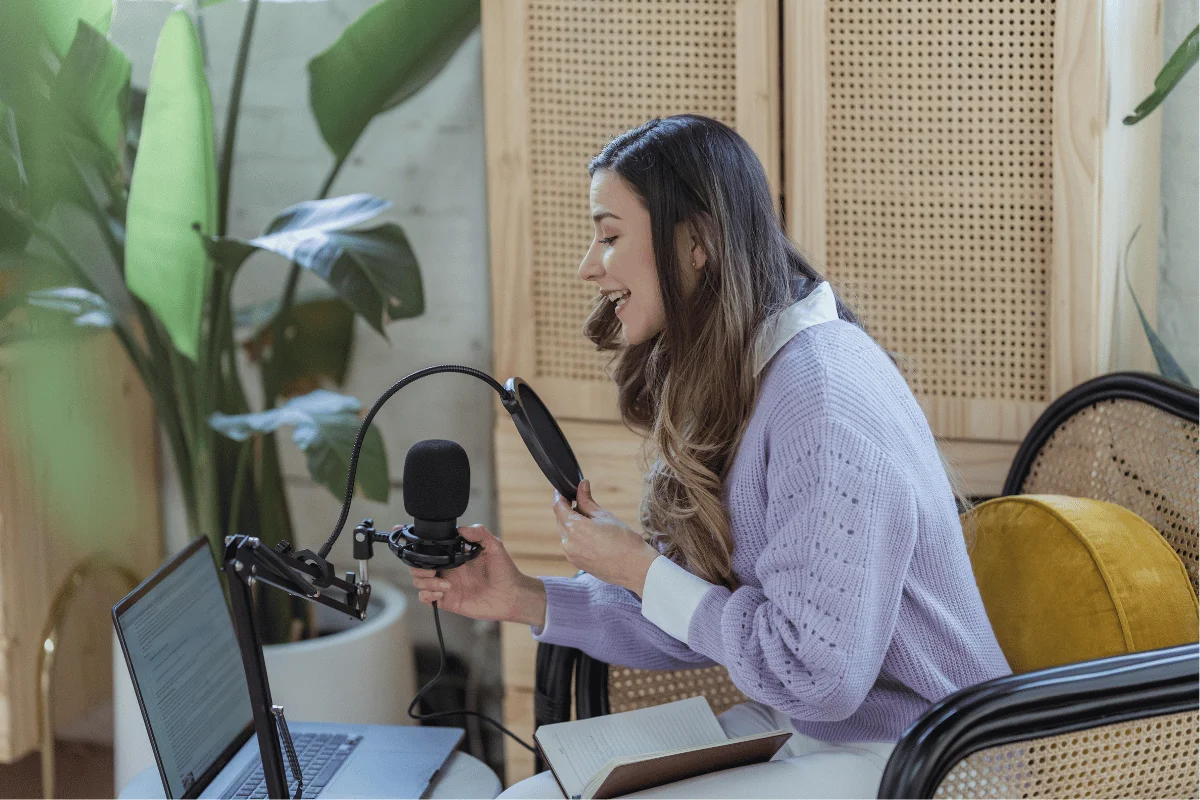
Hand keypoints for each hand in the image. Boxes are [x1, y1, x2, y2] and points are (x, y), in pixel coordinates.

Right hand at [408, 524, 546, 626]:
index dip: (413, 541)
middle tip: (431, 568)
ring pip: (419, 581)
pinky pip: (426, 597)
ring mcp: (445, 585)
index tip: (399, 531)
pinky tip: (443, 591)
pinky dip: (428, 594)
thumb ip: (479, 533)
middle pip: (417, 565)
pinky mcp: (447, 600)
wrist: (512, 595)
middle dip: (416, 565)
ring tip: (444, 582)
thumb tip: (461, 529)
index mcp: (454, 555)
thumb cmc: (504, 571)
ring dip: (426, 580)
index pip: (429, 547)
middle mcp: (447, 569)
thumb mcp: (494, 546)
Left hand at [554, 479, 659, 595]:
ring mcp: (571, 555)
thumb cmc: (624, 540)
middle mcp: (568, 543)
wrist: (636, 568)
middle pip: (561, 520)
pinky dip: (577, 537)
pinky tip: (593, 537)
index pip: (558, 507)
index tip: (564, 490)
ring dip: (573, 525)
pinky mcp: (576, 563)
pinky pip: (571, 545)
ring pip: (566, 533)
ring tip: (593, 523)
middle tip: (583, 503)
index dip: (560, 496)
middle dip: (569, 511)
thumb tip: (581, 485)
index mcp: (574, 528)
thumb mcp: (605, 516)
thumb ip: (587, 501)